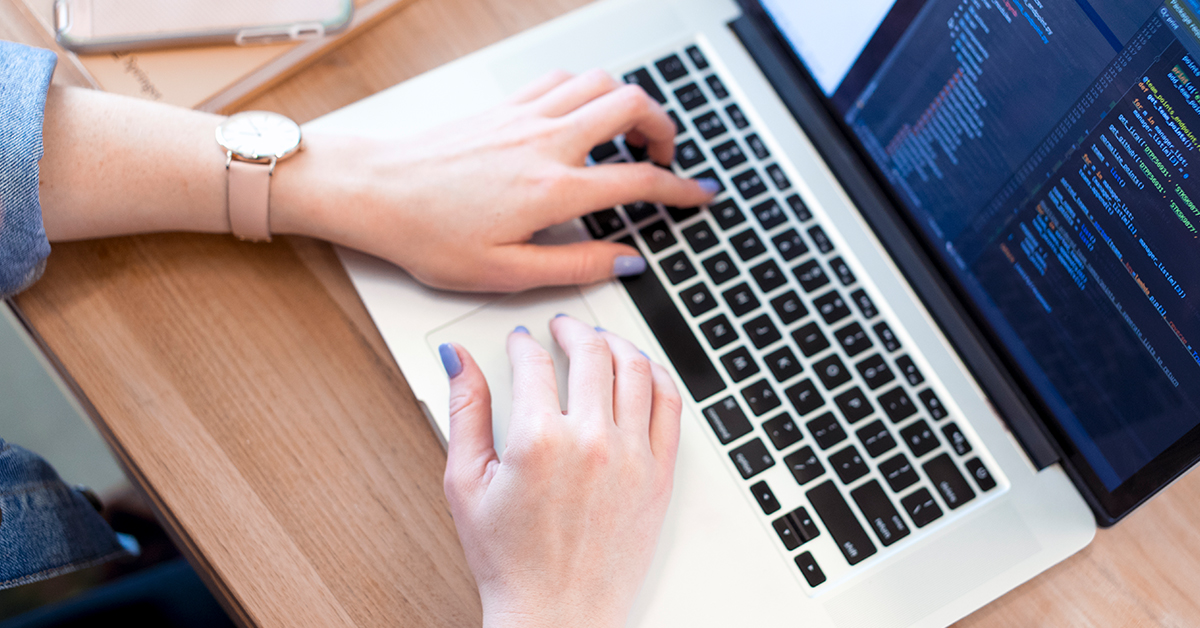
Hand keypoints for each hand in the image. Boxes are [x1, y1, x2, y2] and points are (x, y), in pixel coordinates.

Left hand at [273, 70, 717, 291]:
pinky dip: (587, 91)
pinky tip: (581, 117)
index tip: (700, 195)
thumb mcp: (505, 272)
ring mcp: (524, 116)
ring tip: (633, 133)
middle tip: (668, 157)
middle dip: (665, 127)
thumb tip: (625, 262)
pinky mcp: (503, 106)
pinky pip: (561, 80)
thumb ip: (575, 265)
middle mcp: (544, 142)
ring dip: (629, 102)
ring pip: (600, 82)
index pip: (638, 180)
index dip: (681, 189)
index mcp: (552, 189)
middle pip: (631, 107)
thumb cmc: (426, 234)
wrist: (372, 191)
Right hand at [439, 315, 681, 626]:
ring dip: (617, 343)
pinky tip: (642, 370)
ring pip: (637, 370)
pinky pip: (670, 406)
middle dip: (572, 330)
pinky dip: (657, 376)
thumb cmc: (509, 560)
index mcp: (539, 440)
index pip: (534, 363)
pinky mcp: (660, 476)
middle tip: (562, 328)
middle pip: (591, 353)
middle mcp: (593, 442)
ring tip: (602, 341)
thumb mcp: (466, 482)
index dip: (524, 343)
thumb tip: (456, 359)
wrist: (556, 615)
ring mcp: (633, 457)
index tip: (521, 342)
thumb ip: (465, 410)